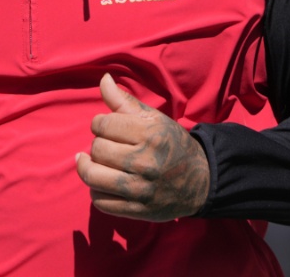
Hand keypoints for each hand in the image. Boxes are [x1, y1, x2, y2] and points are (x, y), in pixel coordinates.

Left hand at [75, 74, 209, 220]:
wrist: (200, 180)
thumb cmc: (171, 144)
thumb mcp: (153, 119)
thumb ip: (124, 101)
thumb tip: (103, 79)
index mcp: (150, 134)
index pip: (102, 124)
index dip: (100, 123)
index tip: (107, 127)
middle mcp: (145, 162)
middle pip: (97, 149)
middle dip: (98, 145)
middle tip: (108, 146)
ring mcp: (141, 189)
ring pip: (94, 176)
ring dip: (89, 168)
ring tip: (92, 162)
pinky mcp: (138, 210)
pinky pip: (101, 201)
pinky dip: (96, 191)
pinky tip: (103, 182)